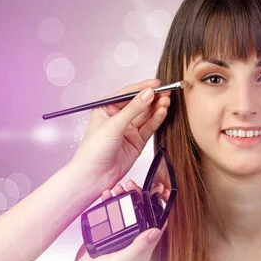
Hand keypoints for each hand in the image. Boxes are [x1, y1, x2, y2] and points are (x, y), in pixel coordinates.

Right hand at [66, 178, 167, 260]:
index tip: (155, 191)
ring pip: (126, 212)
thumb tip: (156, 231)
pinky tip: (105, 196)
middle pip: (141, 213)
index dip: (159, 206)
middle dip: (138, 197)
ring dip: (123, 198)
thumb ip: (138, 248)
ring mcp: (120, 238)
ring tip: (117, 188)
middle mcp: (134, 242)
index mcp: (142, 249)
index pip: (157, 223)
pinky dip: (110, 203)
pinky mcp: (106, 236)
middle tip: (130, 186)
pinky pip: (111, 215)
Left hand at [69, 78, 170, 193]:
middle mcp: (118, 117)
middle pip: (139, 103)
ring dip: (156, 107)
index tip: (157, 84)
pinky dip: (156, 119)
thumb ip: (133, 109)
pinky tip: (163, 112)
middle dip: (153, 97)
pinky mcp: (137, 140)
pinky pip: (149, 127)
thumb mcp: (113, 125)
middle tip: (166, 92)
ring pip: (146, 114)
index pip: (128, 93)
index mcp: (106, 108)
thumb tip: (148, 94)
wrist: (94, 176)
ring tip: (166, 101)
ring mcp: (129, 129)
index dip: (143, 87)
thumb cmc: (93, 151)